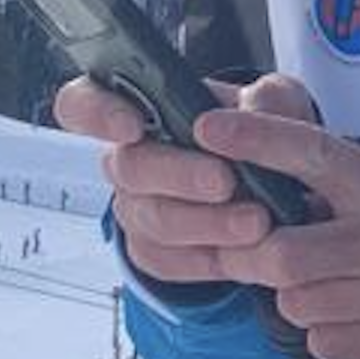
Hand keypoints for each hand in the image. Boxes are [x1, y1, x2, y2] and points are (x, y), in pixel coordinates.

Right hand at [53, 74, 310, 283]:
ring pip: (151, 219)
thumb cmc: (260, 129)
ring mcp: (136, 208)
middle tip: (225, 180)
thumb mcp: (276, 101)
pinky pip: (168, 261)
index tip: (132, 126)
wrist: (277, 186)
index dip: (95, 113)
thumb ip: (267, 97)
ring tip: (257, 221)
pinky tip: (244, 253)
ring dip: (205, 222)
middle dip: (178, 174)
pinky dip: (209, 258)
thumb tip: (252, 108)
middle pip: (127, 167)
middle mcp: (128, 158)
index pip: (82, 102)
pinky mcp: (154, 252)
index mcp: (140, 106)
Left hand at [196, 82, 359, 358]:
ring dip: (294, 294)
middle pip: (282, 254)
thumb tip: (244, 162)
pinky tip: (352, 311)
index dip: (258, 140)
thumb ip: (321, 175)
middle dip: (251, 255)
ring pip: (295, 302)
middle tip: (246, 250)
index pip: (315, 153)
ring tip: (327, 280)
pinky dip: (322, 329)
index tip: (207, 128)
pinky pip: (320, 341)